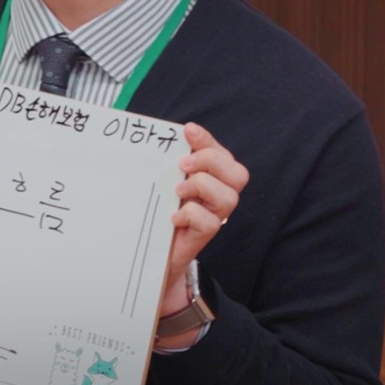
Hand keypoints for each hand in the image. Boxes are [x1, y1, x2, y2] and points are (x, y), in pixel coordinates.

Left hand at [157, 123, 247, 345]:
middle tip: (182, 164)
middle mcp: (217, 197)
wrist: (148, 255)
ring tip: (177, 190)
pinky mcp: (202, 237)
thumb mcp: (159, 183)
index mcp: (210, 179)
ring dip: (203, 186)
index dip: (209, 141)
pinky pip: (211, 223)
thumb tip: (155, 137)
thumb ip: (165, 163)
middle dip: (211, 161)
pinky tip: (173, 216)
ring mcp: (213, 217)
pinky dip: (192, 215)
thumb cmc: (154, 213)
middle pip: (237, 173)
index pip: (222, 154)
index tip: (188, 130)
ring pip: (229, 197)